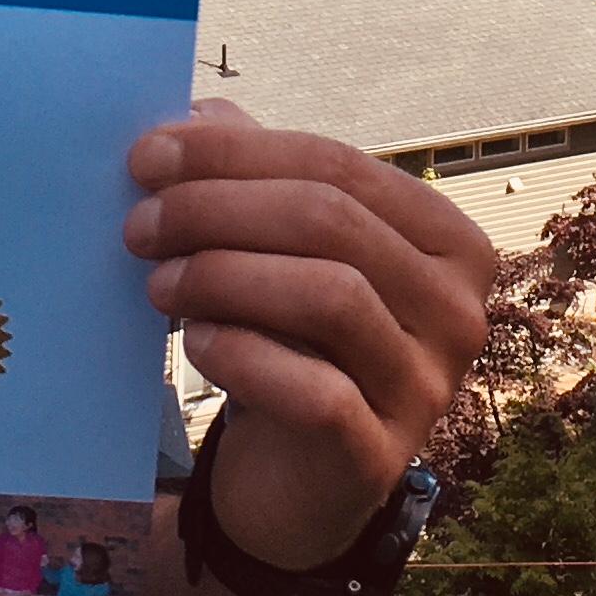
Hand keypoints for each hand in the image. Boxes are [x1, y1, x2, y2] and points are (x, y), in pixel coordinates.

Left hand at [123, 102, 491, 578]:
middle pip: (329, 223)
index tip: (148, 156)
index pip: (338, 165)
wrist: (292, 480)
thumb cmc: (292, 344)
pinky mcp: (380, 456)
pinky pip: (315, 391)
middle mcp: (457, 310)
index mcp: (447, 239)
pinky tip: (197, 342)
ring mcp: (426, 387)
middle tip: (138, 223)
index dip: (236, 153)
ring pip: (329, 296)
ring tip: (158, 282)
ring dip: (224, 276)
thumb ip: (256, 179)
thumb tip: (198, 114)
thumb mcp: (281, 253)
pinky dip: (245, 355)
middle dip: (217, 209)